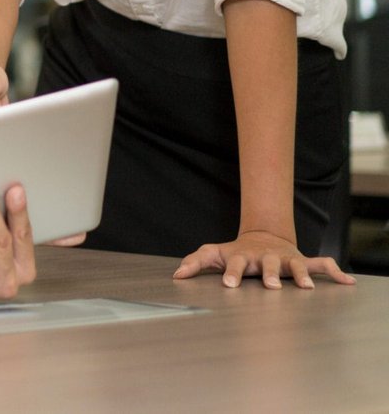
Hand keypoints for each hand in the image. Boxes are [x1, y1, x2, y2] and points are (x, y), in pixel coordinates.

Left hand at [173, 229, 353, 289]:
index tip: (228, 285)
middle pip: (268, 264)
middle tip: (272, 286)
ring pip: (296, 264)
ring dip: (301, 274)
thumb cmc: (236, 252)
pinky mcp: (301, 260)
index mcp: (244, 257)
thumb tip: (176, 275)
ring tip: (306, 287)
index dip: (232, 274)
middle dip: (270, 274)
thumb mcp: (214, 253)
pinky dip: (334, 272)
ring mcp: (284, 258)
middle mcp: (266, 257)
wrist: (263, 236)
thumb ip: (195, 262)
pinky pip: (321, 265)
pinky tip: (347, 281)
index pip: (236, 265)